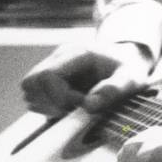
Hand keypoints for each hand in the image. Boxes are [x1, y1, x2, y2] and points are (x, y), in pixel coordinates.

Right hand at [20, 40, 152, 117]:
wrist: (127, 58)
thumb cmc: (130, 67)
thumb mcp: (131, 79)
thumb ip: (113, 90)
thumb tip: (89, 106)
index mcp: (78, 53)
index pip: (47, 75)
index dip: (60, 97)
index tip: (83, 105)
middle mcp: (59, 57)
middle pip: (32, 82)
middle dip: (51, 103)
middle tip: (75, 108)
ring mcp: (52, 66)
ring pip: (30, 89)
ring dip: (48, 106)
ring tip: (73, 108)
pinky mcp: (50, 78)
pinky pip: (34, 95)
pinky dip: (48, 107)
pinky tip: (68, 107)